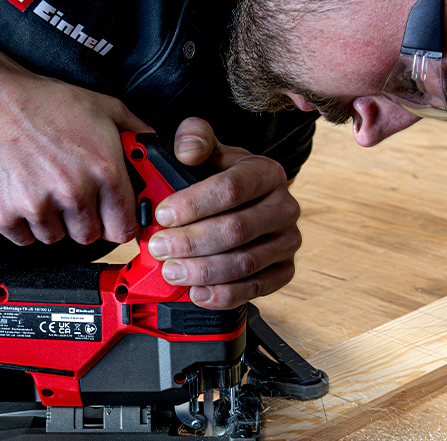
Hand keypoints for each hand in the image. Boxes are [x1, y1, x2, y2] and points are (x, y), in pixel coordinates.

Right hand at [0, 68, 151, 245]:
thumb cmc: (41, 102)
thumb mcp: (102, 107)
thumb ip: (136, 131)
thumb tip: (155, 148)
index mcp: (103, 171)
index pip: (124, 228)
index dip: (116, 223)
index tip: (109, 218)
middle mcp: (73, 192)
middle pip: (89, 237)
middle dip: (82, 220)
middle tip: (68, 193)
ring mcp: (37, 206)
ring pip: (55, 238)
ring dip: (51, 221)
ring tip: (41, 187)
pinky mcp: (5, 214)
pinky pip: (24, 238)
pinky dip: (22, 223)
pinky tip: (21, 194)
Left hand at [146, 118, 301, 308]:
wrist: (249, 204)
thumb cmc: (223, 178)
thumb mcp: (209, 151)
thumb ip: (194, 138)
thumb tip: (187, 150)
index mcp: (266, 172)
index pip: (231, 188)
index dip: (194, 204)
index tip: (163, 214)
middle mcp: (284, 207)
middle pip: (236, 229)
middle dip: (191, 242)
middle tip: (159, 248)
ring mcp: (287, 241)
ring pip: (244, 263)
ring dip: (202, 271)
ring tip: (171, 271)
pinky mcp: (284, 270)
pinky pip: (256, 288)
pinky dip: (224, 295)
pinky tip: (197, 292)